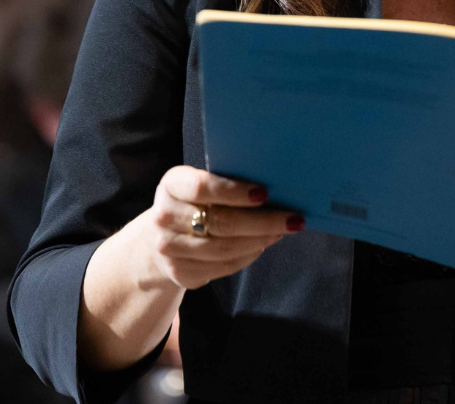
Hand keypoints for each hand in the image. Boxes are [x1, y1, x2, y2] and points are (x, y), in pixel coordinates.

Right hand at [140, 166, 301, 290]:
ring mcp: (169, 248)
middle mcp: (164, 216)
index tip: (265, 193)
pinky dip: (248, 256)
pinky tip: (262, 245)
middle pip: (221, 222)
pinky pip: (222, 267)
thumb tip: (277, 185)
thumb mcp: (201, 185)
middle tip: (293, 219)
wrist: (160, 237)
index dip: (235, 191)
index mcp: (172, 184)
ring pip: (224, 248)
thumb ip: (227, 182)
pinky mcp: (179, 272)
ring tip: (281, 231)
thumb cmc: (194, 203)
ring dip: (260, 241)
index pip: (202, 187)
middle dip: (263, 221)